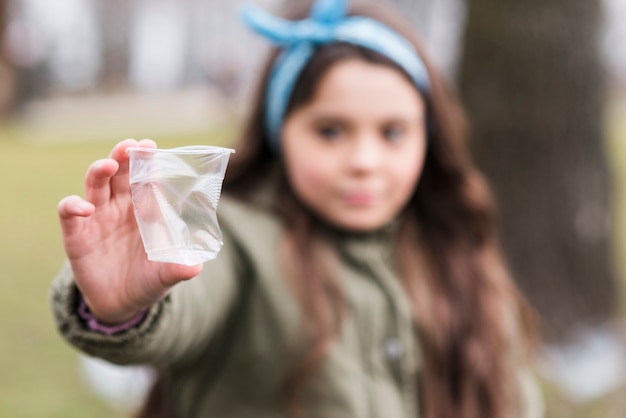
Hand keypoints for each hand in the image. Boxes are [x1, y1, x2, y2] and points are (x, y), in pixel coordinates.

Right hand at [57, 139, 202, 323]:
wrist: (121, 304)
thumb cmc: (148, 280)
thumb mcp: (165, 276)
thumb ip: (178, 268)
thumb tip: (195, 267)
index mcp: (146, 209)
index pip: (147, 179)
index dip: (148, 162)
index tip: (151, 147)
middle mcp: (121, 207)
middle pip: (120, 172)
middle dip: (125, 156)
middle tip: (132, 145)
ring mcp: (97, 217)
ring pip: (95, 183)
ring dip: (100, 170)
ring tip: (109, 165)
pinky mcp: (77, 233)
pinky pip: (69, 211)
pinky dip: (74, 205)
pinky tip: (85, 208)